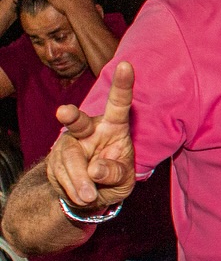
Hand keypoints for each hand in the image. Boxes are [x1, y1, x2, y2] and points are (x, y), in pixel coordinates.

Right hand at [45, 61, 136, 209]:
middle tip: (64, 113)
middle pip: (79, 122)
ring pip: (70, 160)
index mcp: (114, 126)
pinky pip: (61, 176)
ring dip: (80, 182)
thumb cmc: (114, 177)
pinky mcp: (53, 159)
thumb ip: (116, 173)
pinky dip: (72, 190)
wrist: (88, 195)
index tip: (127, 66)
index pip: (119, 104)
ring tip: (91, 195)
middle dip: (71, 116)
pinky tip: (81, 193)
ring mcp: (68, 143)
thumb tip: (95, 169)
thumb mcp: (124, 180)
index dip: (123, 85)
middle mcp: (89, 129)